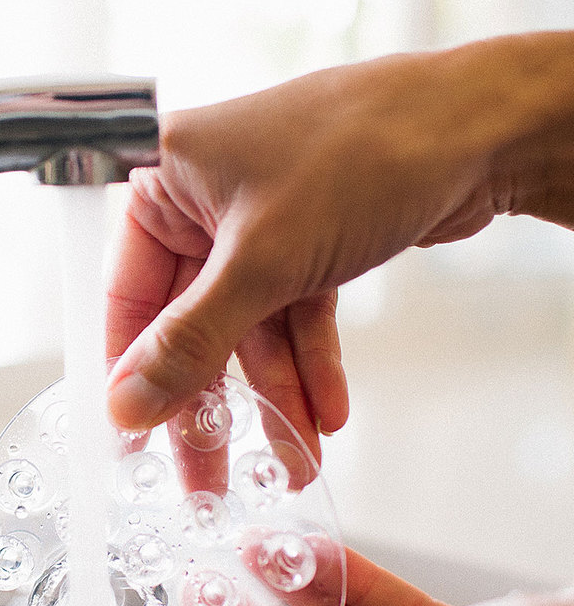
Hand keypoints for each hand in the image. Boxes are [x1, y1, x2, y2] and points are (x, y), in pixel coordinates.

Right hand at [107, 31, 573, 459]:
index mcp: (166, 181)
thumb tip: (130, 404)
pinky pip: (295, 318)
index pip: (128, 295)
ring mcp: (259, 225)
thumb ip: (191, 341)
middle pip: (190, 324)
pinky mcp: (308, 243)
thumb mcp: (261, 261)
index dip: (132, 374)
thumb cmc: (362, 152)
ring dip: (275, 396)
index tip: (137, 441)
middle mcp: (205, 203)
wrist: (478, 129)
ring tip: (294, 458)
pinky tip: (327, 412)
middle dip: (211, 403)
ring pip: (250, 330)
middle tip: (209, 475)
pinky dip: (312, 364)